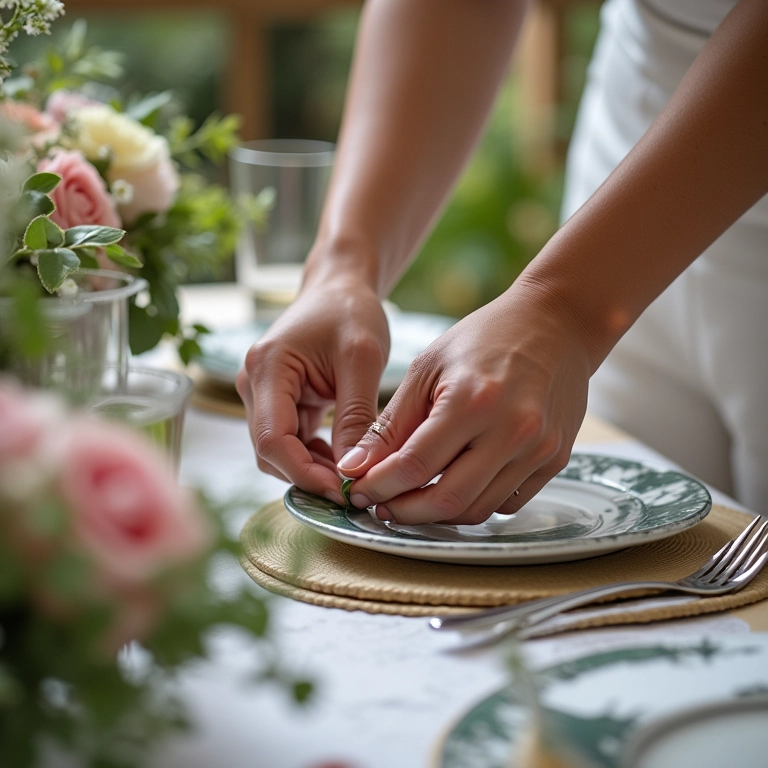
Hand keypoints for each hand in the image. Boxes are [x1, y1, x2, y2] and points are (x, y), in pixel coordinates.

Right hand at [236, 274, 389, 504]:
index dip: (304, 473)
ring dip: (313, 469)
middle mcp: (253, 384)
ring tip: (355, 475)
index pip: (271, 439)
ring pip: (279, 452)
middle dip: (310, 476)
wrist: (340, 287)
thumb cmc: (351, 312)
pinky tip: (344, 457)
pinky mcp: (277, 401)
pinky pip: (290, 441)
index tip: (344, 491)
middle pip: (270, 452)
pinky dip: (314, 456)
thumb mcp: (362, 359)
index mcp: (267, 368)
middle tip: (356, 491)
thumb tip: (354, 474)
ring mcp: (261, 394)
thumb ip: (356, 416)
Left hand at [336, 280, 592, 523]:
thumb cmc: (486, 337)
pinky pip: (507, 502)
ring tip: (412, 498)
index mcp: (472, 400)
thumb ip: (392, 424)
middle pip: (447, 500)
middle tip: (381, 505)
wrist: (557, 323)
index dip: (378, 486)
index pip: (414, 465)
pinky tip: (454, 485)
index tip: (357, 490)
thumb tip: (354, 467)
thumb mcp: (428, 368)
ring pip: (477, 510)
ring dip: (437, 514)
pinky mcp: (555, 460)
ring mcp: (539, 449)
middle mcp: (511, 430)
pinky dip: (474, 503)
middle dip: (404, 512)